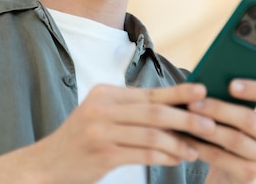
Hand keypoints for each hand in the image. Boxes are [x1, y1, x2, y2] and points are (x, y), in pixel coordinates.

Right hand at [32, 83, 215, 183]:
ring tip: (196, 148)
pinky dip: (163, 157)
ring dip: (178, 142)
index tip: (203, 91)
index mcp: (105, 93)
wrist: (46, 165)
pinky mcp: (102, 155)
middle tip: (210, 124)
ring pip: (151, 134)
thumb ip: (130, 109)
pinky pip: (142, 154)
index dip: (178, 92)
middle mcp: (102, 109)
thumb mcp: (101, 115)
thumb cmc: (81, 140)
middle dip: (186, 117)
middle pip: (154, 111)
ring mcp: (101, 132)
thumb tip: (173, 108)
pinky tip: (177, 159)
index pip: (149, 93)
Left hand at [185, 79, 255, 183]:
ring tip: (186, 118)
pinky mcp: (251, 175)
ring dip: (207, 127)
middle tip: (193, 102)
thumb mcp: (237, 119)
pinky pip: (222, 157)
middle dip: (219, 109)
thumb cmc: (230, 135)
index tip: (231, 84)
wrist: (230, 176)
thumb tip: (207, 80)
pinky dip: (201, 147)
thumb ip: (232, 100)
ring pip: (234, 139)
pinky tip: (185, 138)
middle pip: (250, 119)